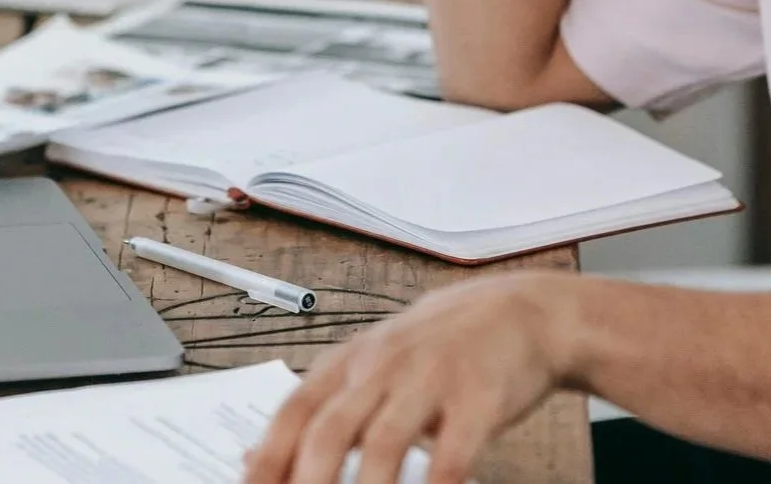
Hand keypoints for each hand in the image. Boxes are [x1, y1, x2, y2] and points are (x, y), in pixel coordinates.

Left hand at [241, 272, 574, 483]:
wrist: (520, 311)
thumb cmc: (437, 349)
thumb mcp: (371, 366)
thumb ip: (318, 410)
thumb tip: (250, 458)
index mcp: (350, 362)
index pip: (294, 412)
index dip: (266, 459)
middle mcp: (383, 367)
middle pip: (330, 430)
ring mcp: (430, 380)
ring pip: (384, 444)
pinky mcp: (478, 399)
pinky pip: (452, 455)